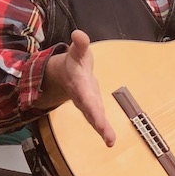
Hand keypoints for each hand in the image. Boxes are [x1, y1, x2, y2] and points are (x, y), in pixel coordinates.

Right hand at [41, 30, 115, 145]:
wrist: (64, 74)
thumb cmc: (74, 63)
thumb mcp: (78, 51)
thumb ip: (80, 44)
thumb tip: (79, 34)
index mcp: (80, 85)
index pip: (87, 98)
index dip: (93, 109)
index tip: (99, 121)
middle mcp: (83, 98)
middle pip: (91, 112)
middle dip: (98, 123)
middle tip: (107, 137)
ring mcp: (87, 105)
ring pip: (94, 118)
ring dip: (102, 130)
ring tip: (110, 141)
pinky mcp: (92, 108)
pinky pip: (98, 120)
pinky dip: (103, 130)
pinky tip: (110, 140)